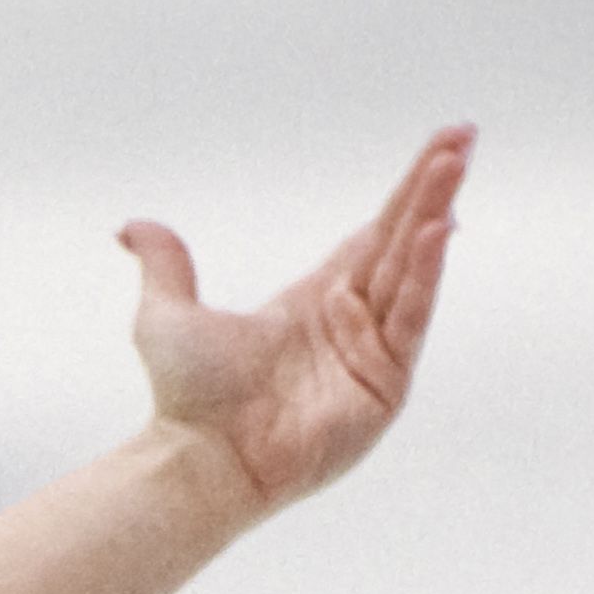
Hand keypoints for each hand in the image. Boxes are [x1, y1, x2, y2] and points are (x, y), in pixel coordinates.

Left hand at [121, 126, 473, 515]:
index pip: (371, 236)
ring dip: (434, 217)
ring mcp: (370, 357)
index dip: (404, 195)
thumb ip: (164, 263)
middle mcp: (349, 324)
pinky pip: (410, 320)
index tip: (438, 149)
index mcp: (312, 303)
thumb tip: (130, 228)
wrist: (199, 456)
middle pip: (399, 242)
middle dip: (431, 190)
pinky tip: (437, 229)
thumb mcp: (167, 313)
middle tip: (463, 136)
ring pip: (410, 272)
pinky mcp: (384, 388)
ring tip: (454, 167)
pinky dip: (425, 275)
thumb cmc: (185, 399)